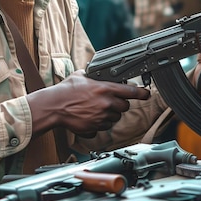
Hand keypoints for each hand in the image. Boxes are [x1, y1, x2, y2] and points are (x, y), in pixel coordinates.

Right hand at [27, 70, 149, 137]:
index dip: (141, 93)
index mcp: (105, 89)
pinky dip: (99, 123)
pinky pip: (103, 127)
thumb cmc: (66, 90)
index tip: (146, 94)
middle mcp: (106, 103)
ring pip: (115, 118)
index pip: (131, 92)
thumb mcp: (81, 75)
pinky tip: (89, 117)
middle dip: (120, 104)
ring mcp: (101, 117)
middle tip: (110, 101)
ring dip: (109, 114)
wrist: (54, 106)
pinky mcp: (95, 127)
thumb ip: (94, 75)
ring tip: (95, 108)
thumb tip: (99, 72)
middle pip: (125, 107)